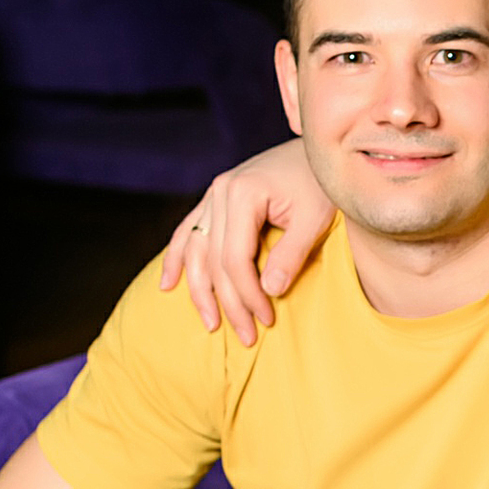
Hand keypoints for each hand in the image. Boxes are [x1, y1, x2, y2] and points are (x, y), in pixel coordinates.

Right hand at [159, 138, 330, 344]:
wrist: (315, 152)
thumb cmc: (320, 184)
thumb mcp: (315, 218)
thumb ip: (292, 253)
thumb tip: (270, 291)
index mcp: (242, 193)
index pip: (235, 259)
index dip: (247, 295)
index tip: (265, 319)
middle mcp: (219, 192)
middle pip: (214, 260)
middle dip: (228, 302)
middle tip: (246, 336)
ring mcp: (213, 195)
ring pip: (195, 250)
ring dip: (198, 290)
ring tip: (210, 323)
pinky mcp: (214, 199)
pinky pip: (188, 232)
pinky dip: (178, 258)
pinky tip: (169, 284)